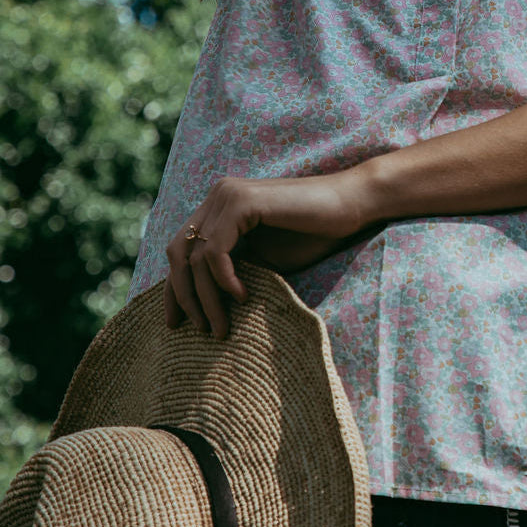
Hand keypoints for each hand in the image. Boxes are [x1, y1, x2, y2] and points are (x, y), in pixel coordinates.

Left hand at [164, 169, 373, 338]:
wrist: (351, 206)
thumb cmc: (314, 233)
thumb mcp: (264, 259)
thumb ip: (233, 270)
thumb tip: (203, 307)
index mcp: (220, 206)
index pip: (180, 250)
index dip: (174, 289)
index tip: (176, 324)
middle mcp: (218, 196)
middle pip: (178, 253)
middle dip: (183, 297)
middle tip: (198, 330)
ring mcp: (228, 196)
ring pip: (195, 256)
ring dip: (206, 298)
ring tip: (221, 327)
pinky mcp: (243, 202)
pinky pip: (216, 250)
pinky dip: (224, 279)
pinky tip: (242, 297)